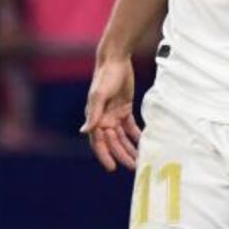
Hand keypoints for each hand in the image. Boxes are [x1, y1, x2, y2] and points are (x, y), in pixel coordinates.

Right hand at [80, 56, 140, 171]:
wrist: (116, 60)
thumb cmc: (105, 76)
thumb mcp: (98, 95)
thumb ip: (93, 114)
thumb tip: (83, 132)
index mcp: (95, 118)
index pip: (98, 142)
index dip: (105, 155)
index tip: (112, 167)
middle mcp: (104, 119)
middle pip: (113, 142)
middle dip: (122, 155)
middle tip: (133, 167)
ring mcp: (115, 115)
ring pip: (122, 137)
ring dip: (130, 148)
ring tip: (139, 160)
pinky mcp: (125, 109)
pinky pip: (131, 127)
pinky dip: (136, 136)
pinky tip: (144, 144)